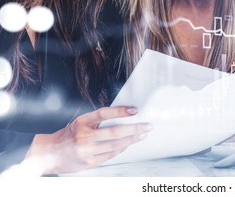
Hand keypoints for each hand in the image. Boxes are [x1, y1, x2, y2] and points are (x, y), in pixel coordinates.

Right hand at [25, 106, 151, 173]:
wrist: (48, 155)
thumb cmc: (67, 136)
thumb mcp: (79, 122)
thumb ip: (97, 120)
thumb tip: (122, 115)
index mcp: (81, 122)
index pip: (104, 114)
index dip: (120, 111)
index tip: (135, 110)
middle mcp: (84, 137)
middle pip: (115, 132)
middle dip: (134, 129)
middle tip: (148, 126)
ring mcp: (87, 151)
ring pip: (116, 145)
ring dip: (132, 139)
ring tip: (143, 134)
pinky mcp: (90, 163)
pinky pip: (111, 155)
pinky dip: (122, 148)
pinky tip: (129, 144)